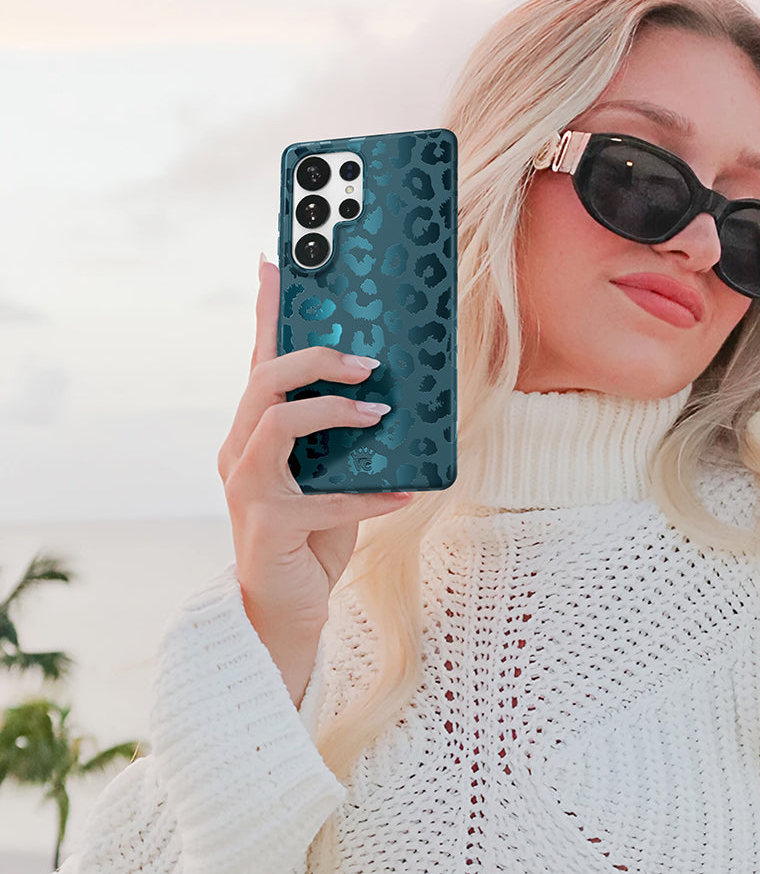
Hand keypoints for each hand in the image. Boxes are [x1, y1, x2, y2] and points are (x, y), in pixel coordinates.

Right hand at [217, 254, 415, 704]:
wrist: (283, 610)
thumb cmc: (310, 537)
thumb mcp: (329, 477)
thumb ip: (344, 441)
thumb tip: (393, 399)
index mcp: (254, 433)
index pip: (259, 361)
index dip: (266, 312)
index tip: (274, 263)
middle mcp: (239, 451)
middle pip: (263, 379)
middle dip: (313, 358)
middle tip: (366, 361)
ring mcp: (247, 488)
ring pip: (275, 422)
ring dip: (332, 411)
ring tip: (378, 411)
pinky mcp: (268, 525)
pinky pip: (323, 500)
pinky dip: (370, 496)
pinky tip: (406, 494)